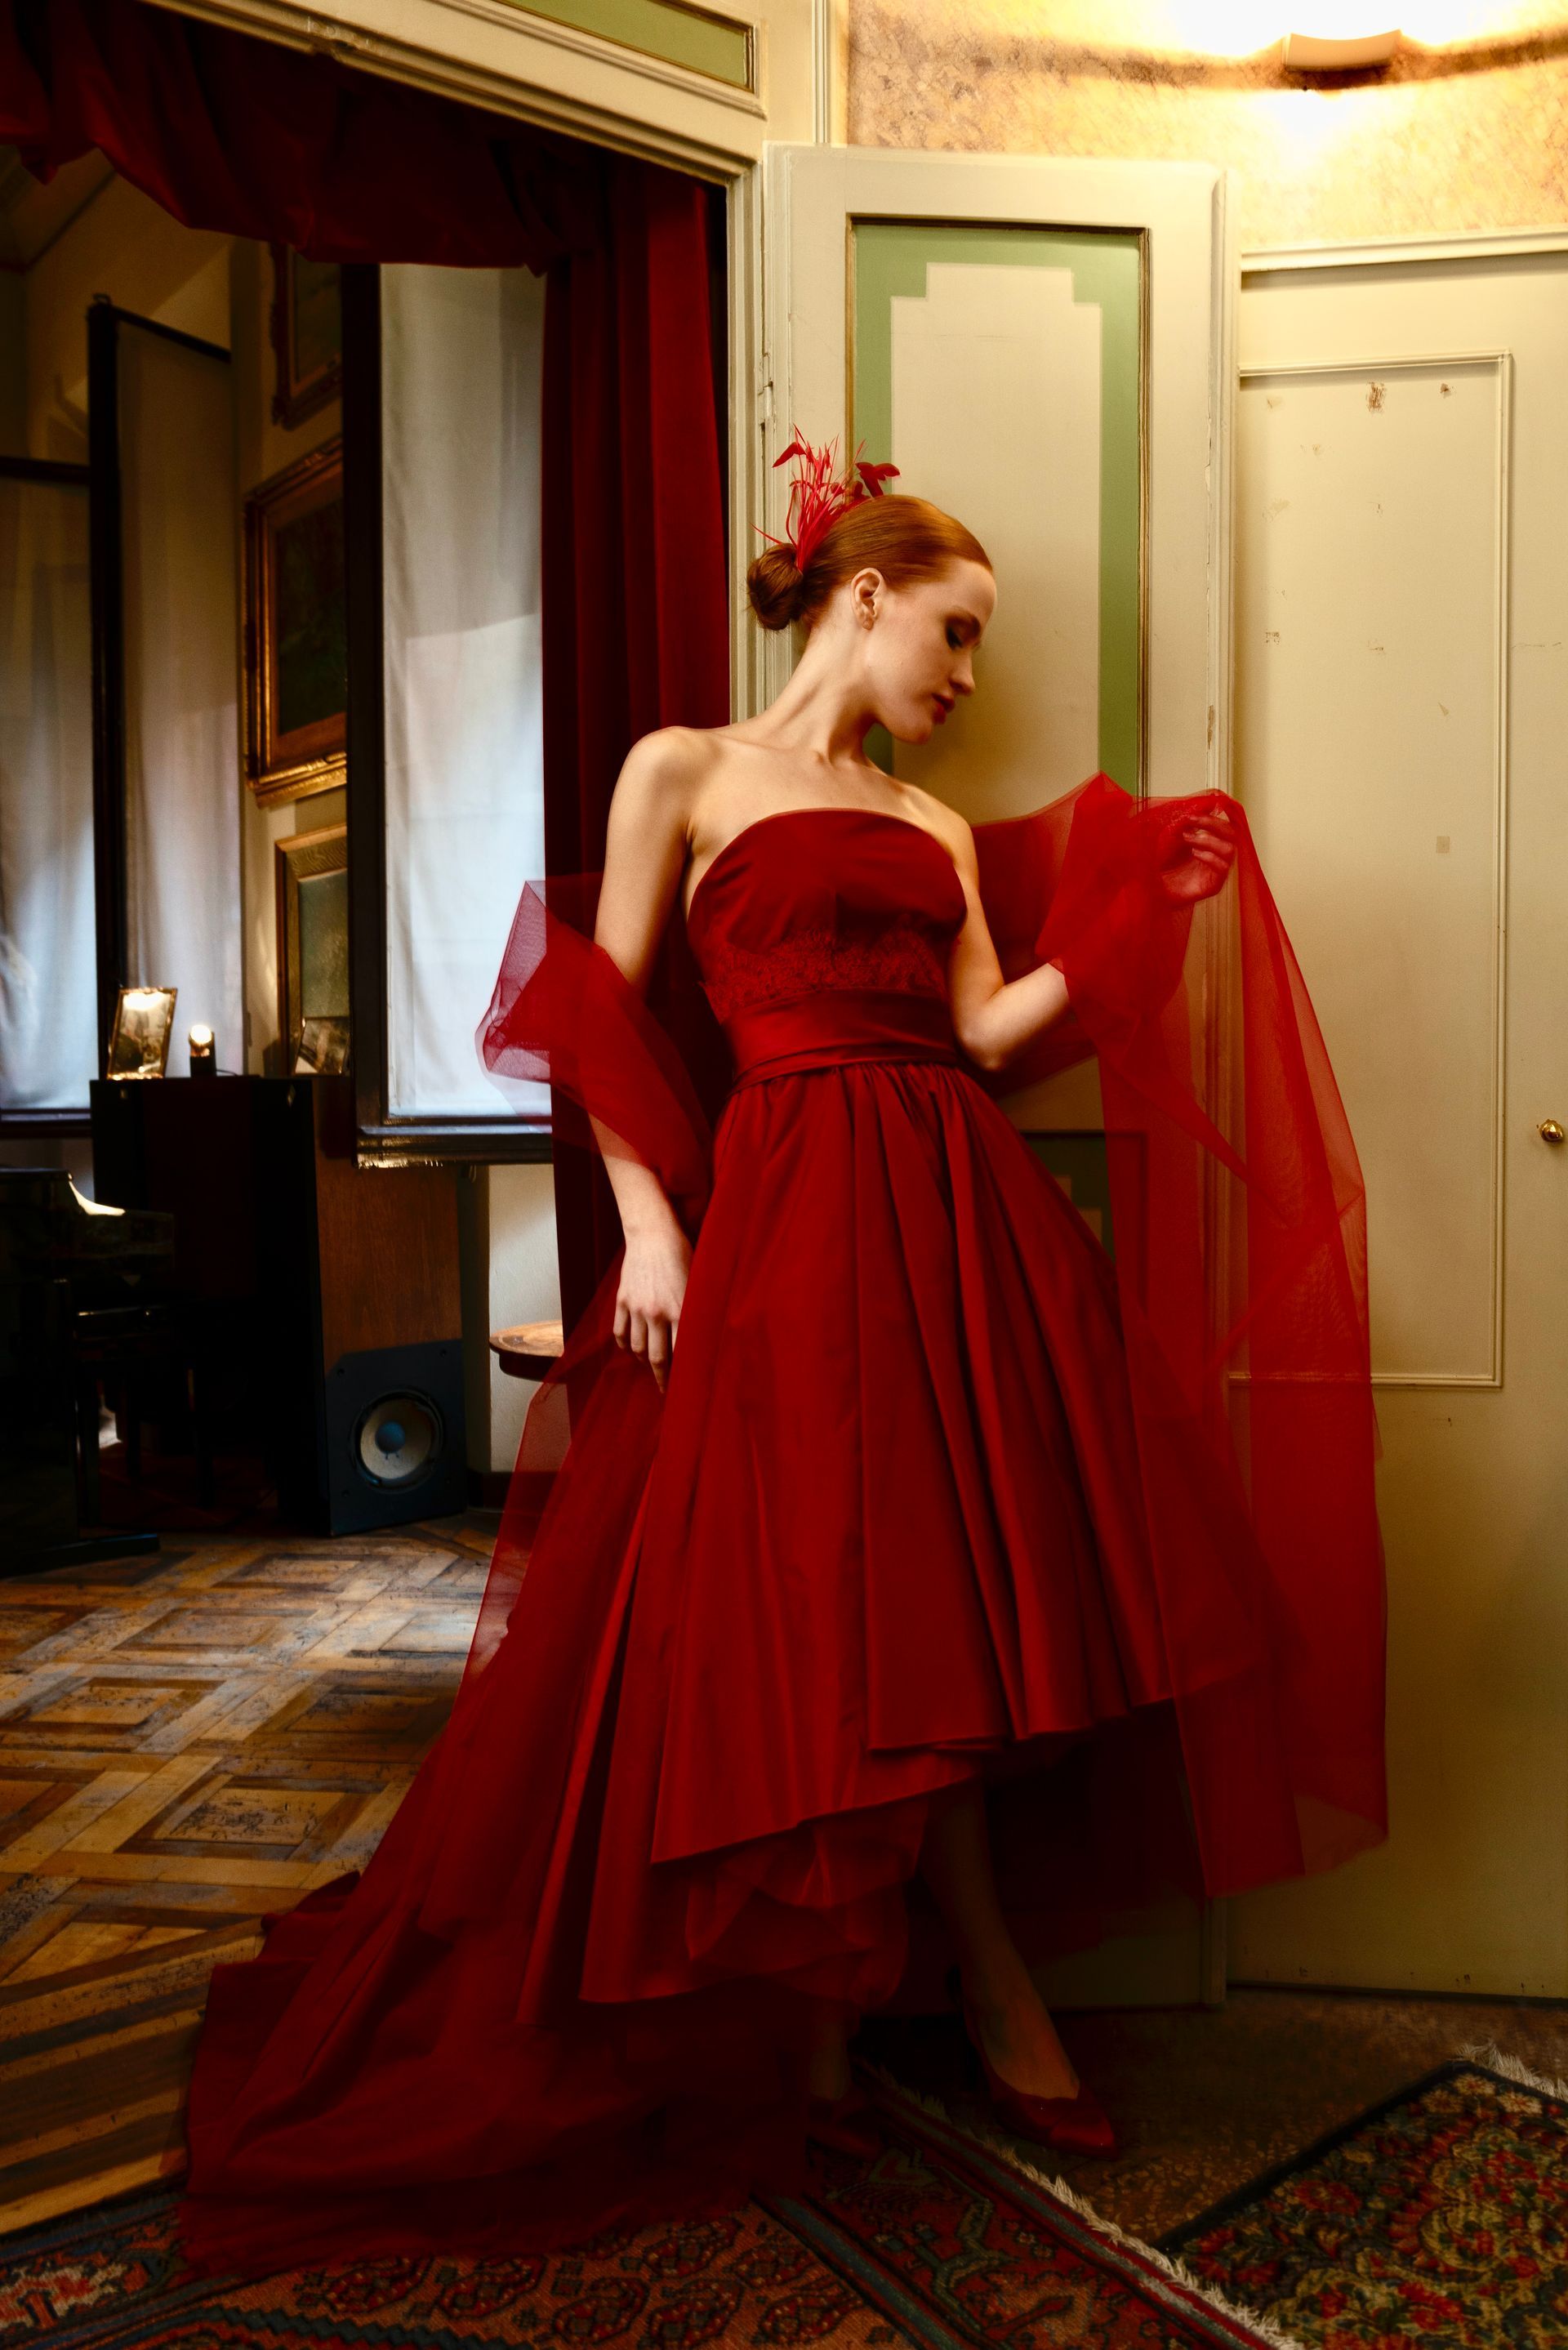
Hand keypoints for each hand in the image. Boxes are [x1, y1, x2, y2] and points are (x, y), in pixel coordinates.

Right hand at [613, 1217, 691, 1393]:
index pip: (681, 1352)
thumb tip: (707, 1336)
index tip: (687, 1385)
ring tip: (650, 1367)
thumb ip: (699, 1311)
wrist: (653, 1234)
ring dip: (644, 1361)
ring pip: (637, 1347)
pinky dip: (625, 1346)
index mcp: (680, 1309)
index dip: (683, 1372)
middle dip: (662, 1377)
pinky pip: (620, 1332)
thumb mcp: (698, 1283)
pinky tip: (633, 1350)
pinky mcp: (622, 1300)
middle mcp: (656, 1312)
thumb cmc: (683, 1255)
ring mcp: (636, 1307)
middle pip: (657, 1357)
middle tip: (666, 1390)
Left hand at [1158, 800, 1235, 905]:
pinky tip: (1194, 853)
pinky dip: (1210, 857)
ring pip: (1229, 849)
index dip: (1212, 815)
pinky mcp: (1214, 885)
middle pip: (1231, 833)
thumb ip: (1182, 824)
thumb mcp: (1169, 839)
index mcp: (1209, 842)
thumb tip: (1195, 806)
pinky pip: (1223, 868)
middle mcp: (1216, 854)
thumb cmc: (1160, 866)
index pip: (1223, 824)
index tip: (1194, 811)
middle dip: (1212, 823)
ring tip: (1188, 839)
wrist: (1152, 890)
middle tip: (1192, 820)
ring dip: (1209, 840)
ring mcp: (1216, 870)